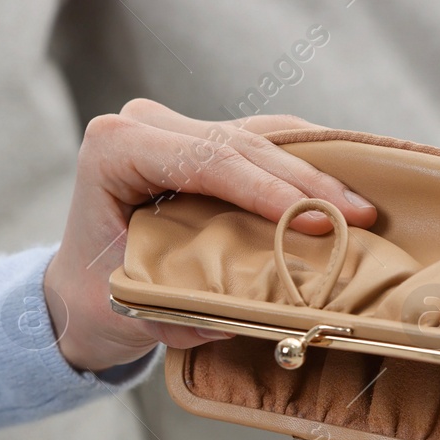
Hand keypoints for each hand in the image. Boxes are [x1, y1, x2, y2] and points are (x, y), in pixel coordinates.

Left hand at [42, 99, 377, 372]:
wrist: (75, 293)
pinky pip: (263, 142)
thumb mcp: (134, 308)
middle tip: (361, 215)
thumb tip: (250, 314)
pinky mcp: (202, 141)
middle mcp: (143, 125)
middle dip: (306, 183)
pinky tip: (345, 184)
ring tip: (364, 205)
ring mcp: (174, 128)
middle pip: (241, 145)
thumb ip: (185, 308)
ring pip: (260, 138)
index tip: (320, 221)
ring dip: (315, 172)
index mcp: (115, 149)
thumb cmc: (96, 300)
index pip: (208, 162)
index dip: (270, 191)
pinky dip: (304, 164)